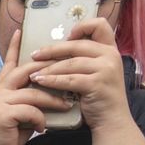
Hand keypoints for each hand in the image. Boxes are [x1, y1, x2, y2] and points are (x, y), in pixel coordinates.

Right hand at [0, 30, 68, 144]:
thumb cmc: (8, 135)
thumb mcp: (20, 111)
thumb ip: (29, 97)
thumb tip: (49, 87)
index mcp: (1, 88)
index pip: (8, 62)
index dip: (13, 47)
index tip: (19, 31)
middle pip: (26, 70)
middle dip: (50, 71)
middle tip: (68, 73)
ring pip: (33, 91)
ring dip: (52, 99)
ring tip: (66, 105)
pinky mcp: (2, 114)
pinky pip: (30, 109)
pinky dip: (40, 118)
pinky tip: (42, 127)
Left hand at [28, 17, 128, 131]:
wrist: (112, 119)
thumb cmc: (98, 96)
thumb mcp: (96, 72)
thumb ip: (85, 59)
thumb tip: (58, 50)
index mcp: (110, 49)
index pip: (100, 24)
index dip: (81, 27)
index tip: (66, 36)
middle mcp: (110, 55)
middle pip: (77, 44)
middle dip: (52, 49)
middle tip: (34, 55)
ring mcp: (105, 69)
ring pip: (70, 63)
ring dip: (48, 68)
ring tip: (32, 73)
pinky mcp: (96, 84)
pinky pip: (69, 79)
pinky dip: (52, 80)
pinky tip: (39, 81)